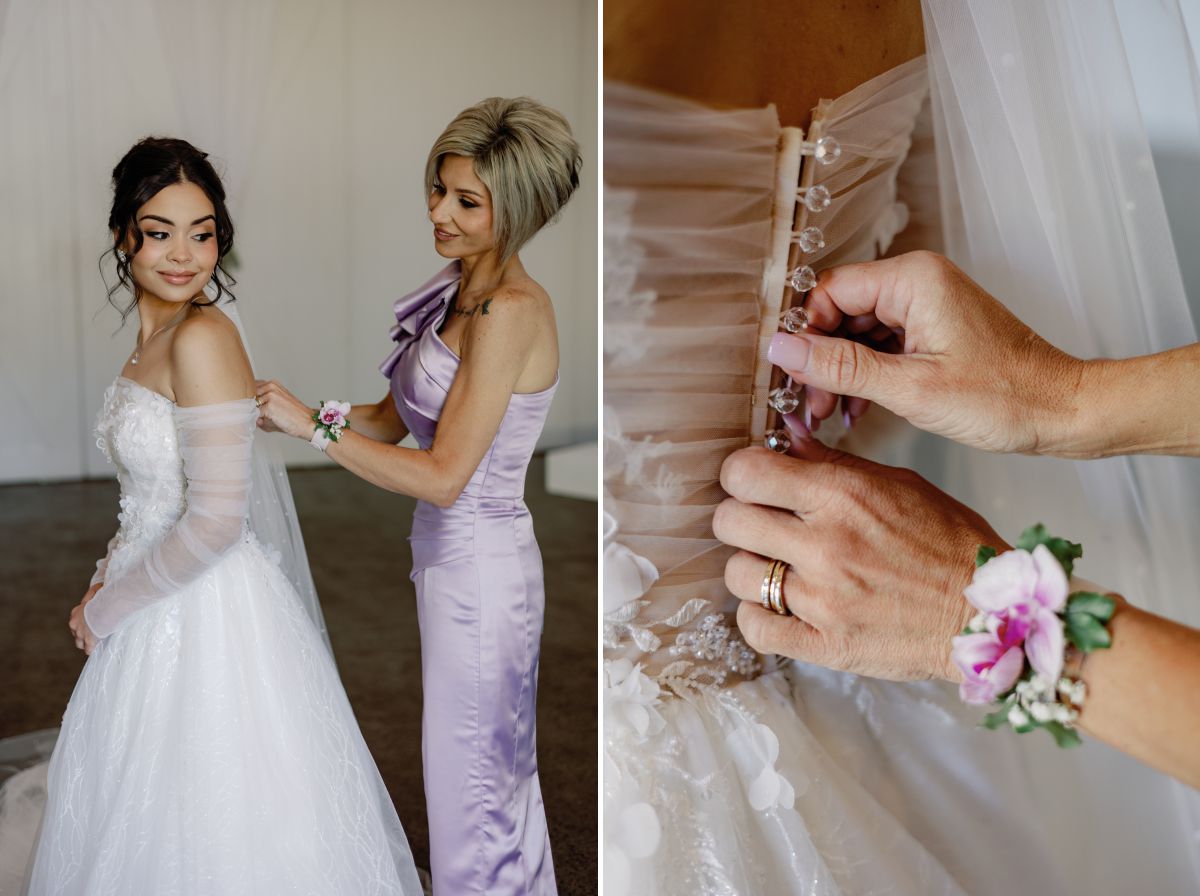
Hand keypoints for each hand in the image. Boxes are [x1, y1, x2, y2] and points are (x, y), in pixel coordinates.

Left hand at [69, 583, 101, 654]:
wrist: (108, 606)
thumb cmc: (104, 597)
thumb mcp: (97, 590)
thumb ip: (94, 591)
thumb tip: (98, 586)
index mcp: (76, 612)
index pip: (75, 622)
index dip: (83, 624)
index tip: (92, 624)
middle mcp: (75, 624)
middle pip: (75, 633)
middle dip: (83, 634)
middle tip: (94, 633)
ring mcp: (81, 634)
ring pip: (79, 643)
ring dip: (86, 643)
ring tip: (96, 642)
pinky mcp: (89, 641)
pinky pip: (88, 650)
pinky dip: (93, 649)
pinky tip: (99, 647)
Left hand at [255, 380, 316, 439]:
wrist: (307, 422)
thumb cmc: (294, 416)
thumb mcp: (277, 405)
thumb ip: (261, 406)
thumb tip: (249, 413)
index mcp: (272, 384)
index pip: (251, 388)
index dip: (249, 399)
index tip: (252, 406)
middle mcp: (270, 386)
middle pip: (248, 396)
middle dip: (250, 406)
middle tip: (257, 415)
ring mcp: (269, 396)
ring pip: (250, 406)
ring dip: (253, 414)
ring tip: (265, 419)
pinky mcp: (269, 407)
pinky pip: (254, 415)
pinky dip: (257, 421)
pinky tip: (266, 423)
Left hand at [713, 441, 1007, 681]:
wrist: (986, 613)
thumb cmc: (947, 544)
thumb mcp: (896, 484)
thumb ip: (832, 462)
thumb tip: (784, 437)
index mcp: (842, 496)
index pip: (745, 473)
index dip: (742, 474)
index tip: (754, 481)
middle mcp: (826, 545)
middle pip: (729, 520)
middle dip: (740, 517)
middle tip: (764, 525)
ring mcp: (822, 599)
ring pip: (737, 574)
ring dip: (752, 568)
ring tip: (780, 568)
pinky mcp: (825, 644)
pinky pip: (753, 627)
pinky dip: (759, 616)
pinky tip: (782, 606)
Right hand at [770, 251, 1083, 454]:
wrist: (1062, 411)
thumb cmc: (1003, 397)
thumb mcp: (910, 388)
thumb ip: (840, 367)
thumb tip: (782, 350)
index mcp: (913, 280)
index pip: (830, 291)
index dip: (806, 334)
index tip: (795, 377)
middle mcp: (918, 283)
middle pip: (841, 312)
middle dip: (821, 360)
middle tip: (810, 407)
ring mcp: (926, 306)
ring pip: (858, 332)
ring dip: (841, 373)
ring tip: (831, 416)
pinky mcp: (933, 329)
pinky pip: (881, 345)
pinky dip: (866, 376)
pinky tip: (858, 409)